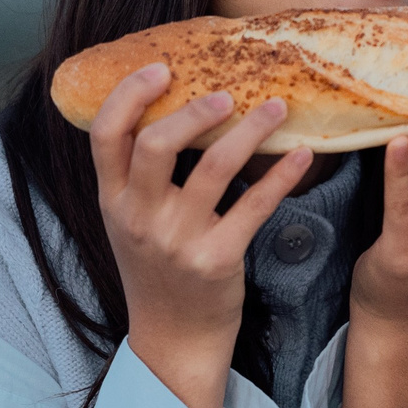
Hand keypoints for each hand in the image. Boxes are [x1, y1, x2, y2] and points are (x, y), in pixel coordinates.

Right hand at [91, 64, 309, 407]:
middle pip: (157, 145)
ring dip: (250, 130)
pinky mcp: (218, 259)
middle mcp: (140, 218)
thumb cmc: (157, 272)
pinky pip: (254, 207)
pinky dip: (282, 176)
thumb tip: (166, 111)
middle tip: (227, 93)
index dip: (129, 95)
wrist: (173, 340)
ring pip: (215, 169)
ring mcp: (178, 240)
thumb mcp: (130, 223)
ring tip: (276, 107)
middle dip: (194, 110)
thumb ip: (137, 177)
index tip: (160, 68)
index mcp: (113, 202)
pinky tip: (301, 154)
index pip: (105, 136)